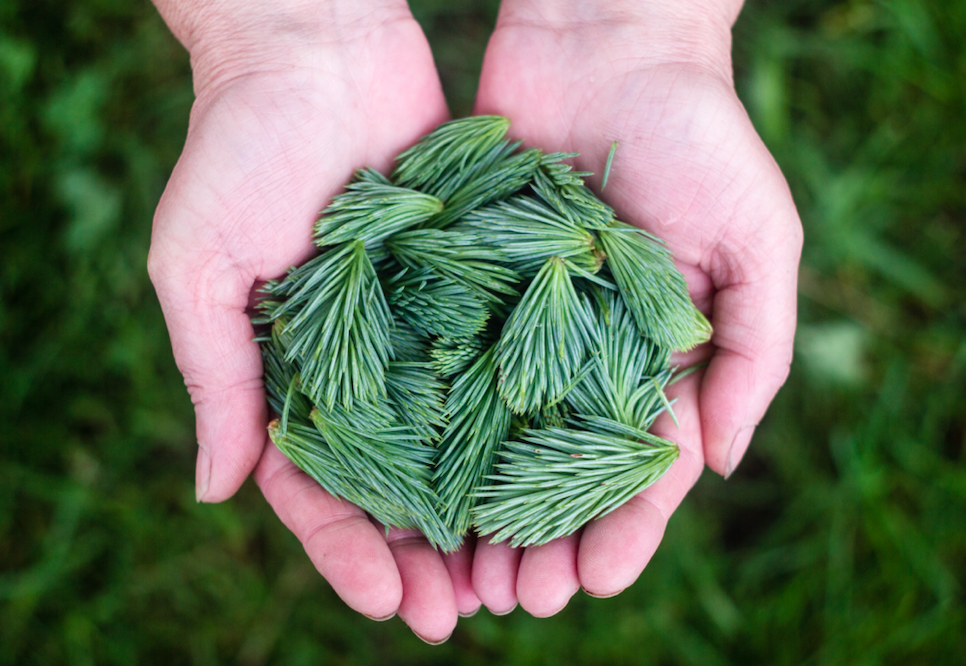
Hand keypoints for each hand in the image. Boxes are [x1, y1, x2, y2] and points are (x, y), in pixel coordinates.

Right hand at [148, 0, 479, 640]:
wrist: (315, 46)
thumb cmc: (237, 148)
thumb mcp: (199, 265)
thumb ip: (213, 376)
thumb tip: (213, 491)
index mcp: (290, 372)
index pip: (316, 486)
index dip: (347, 552)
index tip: (388, 603)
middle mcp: (361, 362)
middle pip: (395, 482)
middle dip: (425, 553)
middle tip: (463, 614)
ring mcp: (421, 327)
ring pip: (457, 438)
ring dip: (483, 509)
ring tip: (519, 573)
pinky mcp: (474, 282)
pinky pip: (501, 360)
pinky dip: (523, 418)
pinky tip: (557, 471)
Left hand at [471, 0, 801, 615]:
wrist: (608, 43)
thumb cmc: (701, 134)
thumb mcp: (758, 240)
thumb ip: (753, 351)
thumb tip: (721, 464)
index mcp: (655, 354)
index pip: (639, 464)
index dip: (622, 529)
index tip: (593, 582)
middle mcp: (583, 349)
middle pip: (558, 466)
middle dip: (541, 536)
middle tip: (514, 600)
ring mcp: (520, 320)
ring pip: (494, 433)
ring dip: (479, 505)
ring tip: (458, 570)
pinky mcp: (464, 281)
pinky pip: (445, 362)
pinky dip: (430, 423)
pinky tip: (410, 478)